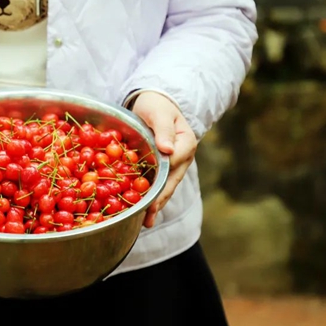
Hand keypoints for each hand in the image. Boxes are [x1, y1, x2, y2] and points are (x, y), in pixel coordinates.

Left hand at [131, 91, 196, 228]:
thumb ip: (163, 129)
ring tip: (146, 222)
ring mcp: (173, 165)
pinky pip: (156, 184)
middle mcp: (182, 157)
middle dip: (159, 200)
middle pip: (171, 182)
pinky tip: (140, 212)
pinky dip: (149, 197)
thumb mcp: (159, 112)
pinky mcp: (162, 168)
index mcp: (185, 143)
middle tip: (148, 217)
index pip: (174, 164)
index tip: (152, 194)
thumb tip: (167, 149)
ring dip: (155, 205)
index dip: (162, 180)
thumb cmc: (156, 105)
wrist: (154, 103)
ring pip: (165, 187)